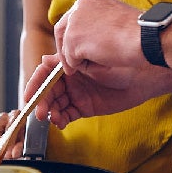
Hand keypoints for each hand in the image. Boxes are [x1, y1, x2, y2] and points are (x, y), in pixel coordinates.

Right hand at [25, 54, 171, 129]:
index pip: (45, 72)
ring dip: (50, 111)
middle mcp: (71, 76)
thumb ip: (66, 57)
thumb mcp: (90, 51)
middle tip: (39, 112)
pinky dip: (61, 118)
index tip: (28, 97)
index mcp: (68, 59)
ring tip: (51, 117)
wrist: (143, 69)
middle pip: (48, 90)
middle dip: (41, 101)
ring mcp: (78, 91)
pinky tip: (59, 121)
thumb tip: (44, 60)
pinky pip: (68, 113)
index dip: (35, 84)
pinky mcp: (87, 105)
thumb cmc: (118, 53)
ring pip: (56, 103)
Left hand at [54, 0, 143, 78]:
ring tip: (89, 67)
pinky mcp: (73, 38)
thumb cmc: (140, 33)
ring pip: (66, 46)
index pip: (74, 18)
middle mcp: (81, 5)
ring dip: (74, 59)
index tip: (78, 49)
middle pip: (63, 29)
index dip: (74, 35)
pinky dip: (79, 66)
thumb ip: (101, 25)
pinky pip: (70, 59)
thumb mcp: (118, 22)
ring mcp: (75, 21)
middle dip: (66, 49)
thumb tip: (87, 41)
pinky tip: (96, 66)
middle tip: (71, 65)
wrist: (147, 37)